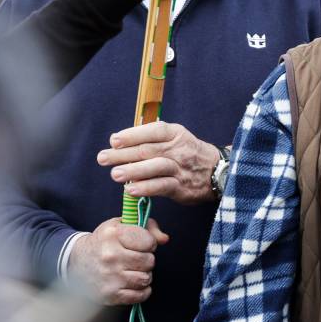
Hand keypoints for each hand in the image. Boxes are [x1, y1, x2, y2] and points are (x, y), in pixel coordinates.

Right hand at [70, 217, 168, 304]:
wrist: (76, 262)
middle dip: (146, 260)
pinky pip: (140, 295)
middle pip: (149, 261)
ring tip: (133, 270)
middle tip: (135, 259)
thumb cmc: (105, 242)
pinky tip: (133, 283)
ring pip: (146, 278)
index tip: (140, 245)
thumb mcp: (121, 226)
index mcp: (113, 235)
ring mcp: (110, 277)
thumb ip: (147, 227)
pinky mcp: (110, 295)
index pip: (149, 241)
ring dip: (144, 275)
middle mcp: (110, 256)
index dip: (148, 243)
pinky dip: (142, 291)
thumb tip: (164, 239)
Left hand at [98, 121, 220, 203]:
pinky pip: (162, 186)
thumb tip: (119, 143)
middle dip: (123, 154)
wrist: (218, 171)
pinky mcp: (181, 186)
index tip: (114, 141)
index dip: (132, 135)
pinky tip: (131, 190)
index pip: (152, 131)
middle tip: (103, 158)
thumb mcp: (175, 138)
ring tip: (115, 174)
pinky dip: (146, 188)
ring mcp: (180, 168)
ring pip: (155, 167)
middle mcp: (178, 149)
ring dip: (133, 171)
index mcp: (175, 133)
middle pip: (148, 150)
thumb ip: (151, 139)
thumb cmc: (188, 154)